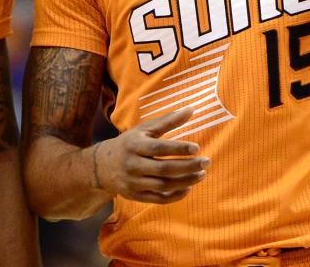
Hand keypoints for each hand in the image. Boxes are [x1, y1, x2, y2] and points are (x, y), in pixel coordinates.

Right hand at [93, 107, 208, 204]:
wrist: (102, 166)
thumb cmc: (130, 143)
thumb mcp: (144, 129)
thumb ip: (168, 121)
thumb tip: (191, 109)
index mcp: (134, 145)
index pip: (159, 148)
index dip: (178, 148)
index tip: (197, 148)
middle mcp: (132, 164)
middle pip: (163, 168)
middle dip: (188, 166)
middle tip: (206, 162)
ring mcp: (133, 182)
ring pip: (163, 185)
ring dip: (185, 181)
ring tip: (201, 174)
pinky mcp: (135, 196)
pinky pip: (158, 199)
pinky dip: (175, 196)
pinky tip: (189, 188)